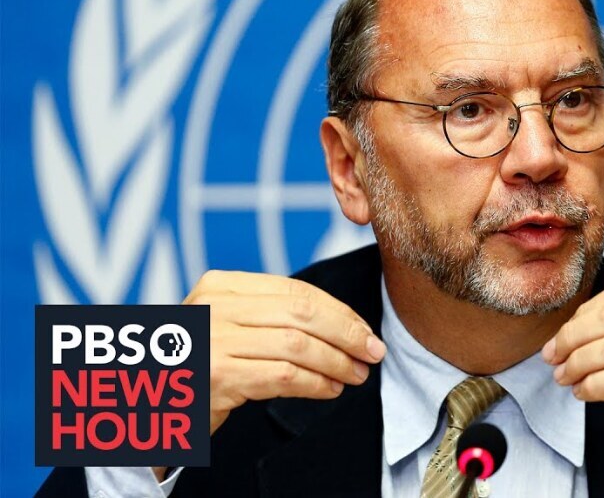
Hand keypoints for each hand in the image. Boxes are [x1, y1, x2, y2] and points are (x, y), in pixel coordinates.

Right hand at [182, 271, 385, 435]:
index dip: (340, 312)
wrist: (144, 405)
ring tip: (355, 375)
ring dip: (336, 362)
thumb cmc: (198, 365)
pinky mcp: (215, 376)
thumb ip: (272, 317)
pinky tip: (329, 390)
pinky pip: (282, 376)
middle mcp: (214, 305)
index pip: (297, 291)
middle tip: (373, 353)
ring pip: (297, 345)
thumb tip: (345, 326)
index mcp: (221, 285)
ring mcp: (212, 339)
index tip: (366, 332)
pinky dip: (314, 384)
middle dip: (347, 333)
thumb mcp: (230, 328)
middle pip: (303, 313)